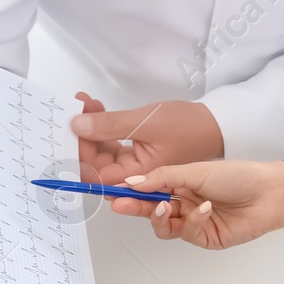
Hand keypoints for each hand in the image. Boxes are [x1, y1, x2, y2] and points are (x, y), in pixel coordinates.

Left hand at [70, 100, 223, 183]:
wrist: (215, 123)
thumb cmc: (189, 127)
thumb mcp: (145, 122)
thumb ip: (110, 125)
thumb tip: (79, 125)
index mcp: (138, 179)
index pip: (97, 174)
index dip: (78, 154)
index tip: (68, 130)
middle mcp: (133, 177)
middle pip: (96, 163)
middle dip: (82, 136)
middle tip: (75, 110)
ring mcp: (133, 164)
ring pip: (102, 151)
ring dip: (91, 127)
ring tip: (86, 103)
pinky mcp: (135, 152)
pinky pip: (112, 143)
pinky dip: (103, 127)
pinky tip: (97, 109)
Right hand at [107, 162, 283, 248]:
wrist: (270, 193)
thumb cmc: (239, 175)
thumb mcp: (196, 169)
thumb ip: (163, 177)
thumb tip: (135, 181)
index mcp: (182, 182)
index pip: (149, 189)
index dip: (131, 191)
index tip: (114, 191)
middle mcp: (186, 202)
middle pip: (151, 209)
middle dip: (136, 207)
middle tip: (121, 205)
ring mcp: (195, 221)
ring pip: (164, 227)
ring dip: (160, 217)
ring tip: (164, 207)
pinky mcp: (205, 238)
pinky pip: (187, 234)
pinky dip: (192, 222)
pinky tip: (205, 210)